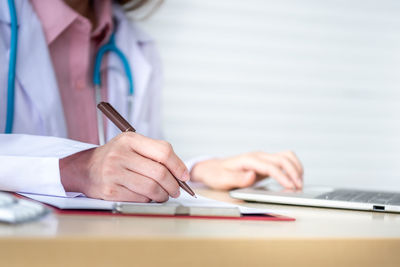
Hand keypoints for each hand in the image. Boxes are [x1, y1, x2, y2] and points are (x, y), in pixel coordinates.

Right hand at [59, 132, 189, 201]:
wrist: (85, 168)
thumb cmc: (115, 157)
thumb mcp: (132, 145)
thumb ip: (155, 153)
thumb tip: (181, 173)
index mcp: (130, 140)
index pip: (163, 152)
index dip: (178, 166)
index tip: (184, 176)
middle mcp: (120, 154)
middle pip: (159, 173)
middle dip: (173, 185)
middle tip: (175, 190)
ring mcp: (113, 173)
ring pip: (151, 188)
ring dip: (163, 195)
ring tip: (163, 195)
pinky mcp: (110, 191)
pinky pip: (139, 198)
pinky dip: (148, 200)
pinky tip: (148, 197)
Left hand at [190, 151, 302, 189]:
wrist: (213, 169)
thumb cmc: (217, 174)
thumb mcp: (222, 179)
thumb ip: (237, 178)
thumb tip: (252, 175)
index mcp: (249, 160)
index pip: (271, 166)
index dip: (283, 176)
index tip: (291, 186)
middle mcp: (258, 156)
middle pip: (283, 158)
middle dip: (294, 172)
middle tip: (299, 187)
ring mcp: (262, 159)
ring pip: (286, 156)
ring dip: (296, 168)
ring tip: (299, 183)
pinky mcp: (265, 163)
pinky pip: (284, 161)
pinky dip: (292, 168)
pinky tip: (294, 179)